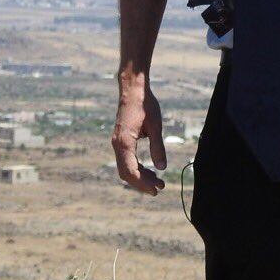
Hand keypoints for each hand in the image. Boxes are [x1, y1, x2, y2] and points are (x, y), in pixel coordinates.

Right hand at [111, 81, 166, 195]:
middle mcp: (118, 144)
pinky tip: (149, 169)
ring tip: (158, 181)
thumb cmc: (144, 105)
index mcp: (124, 142)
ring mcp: (118, 143)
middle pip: (127, 172)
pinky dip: (137, 167)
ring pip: (125, 167)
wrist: (132, 89)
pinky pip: (126, 159)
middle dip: (142, 183)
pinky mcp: (121, 140)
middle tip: (160, 188)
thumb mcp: (156, 126)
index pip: (131, 170)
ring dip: (140, 176)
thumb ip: (158, 147)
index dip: (143, 183)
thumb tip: (162, 168)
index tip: (156, 190)